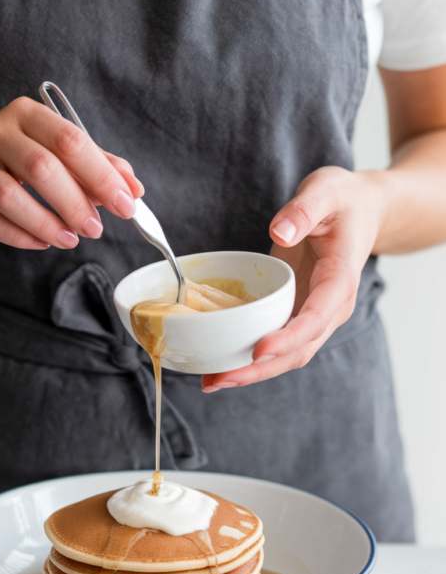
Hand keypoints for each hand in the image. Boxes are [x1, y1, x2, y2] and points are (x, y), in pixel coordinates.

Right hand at [0, 97, 143, 249]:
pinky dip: (19, 236)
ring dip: (46, 223)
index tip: (125, 205)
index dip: (101, 176)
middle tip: (95, 228)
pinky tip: (42, 243)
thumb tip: (134, 190)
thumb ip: (100, 168)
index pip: (70, 140)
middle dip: (74, 202)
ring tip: (70, 239)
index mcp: (28, 114)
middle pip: (40, 166)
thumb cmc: (26, 162)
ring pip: (8, 195)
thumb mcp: (63, 156)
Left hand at [202, 166, 385, 391]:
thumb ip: (302, 211)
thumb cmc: (343, 201)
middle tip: (219, 379)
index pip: (315, 319)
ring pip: (288, 355)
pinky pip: (278, 343)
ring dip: (251, 372)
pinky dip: (250, 358)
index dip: (287, 338)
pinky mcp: (299, 314)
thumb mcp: (325, 192)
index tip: (258, 350)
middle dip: (259, 369)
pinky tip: (221, 364)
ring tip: (212, 381)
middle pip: (299, 350)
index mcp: (339, 281)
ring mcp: (316, 315)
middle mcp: (331, 308)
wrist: (361, 210)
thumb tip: (280, 233)